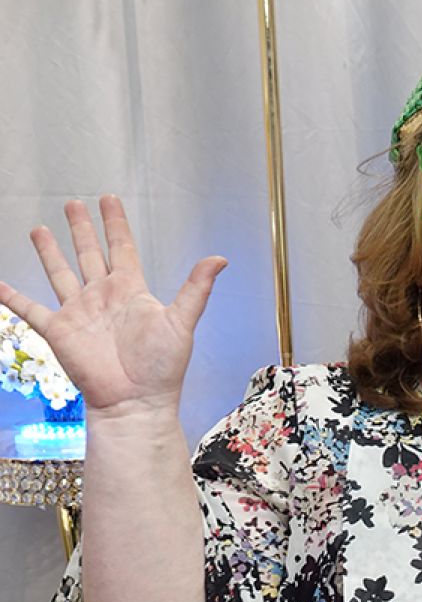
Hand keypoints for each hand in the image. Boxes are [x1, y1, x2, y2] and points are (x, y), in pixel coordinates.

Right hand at [0, 195, 226, 417]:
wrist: (135, 402)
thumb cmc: (162, 369)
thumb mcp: (182, 322)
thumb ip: (196, 289)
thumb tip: (219, 259)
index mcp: (130, 290)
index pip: (121, 247)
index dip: (115, 223)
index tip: (109, 199)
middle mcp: (102, 297)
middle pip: (88, 252)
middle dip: (81, 228)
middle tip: (72, 204)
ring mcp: (79, 312)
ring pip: (60, 272)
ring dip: (49, 251)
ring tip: (39, 229)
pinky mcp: (59, 330)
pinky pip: (30, 309)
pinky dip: (12, 297)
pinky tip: (0, 283)